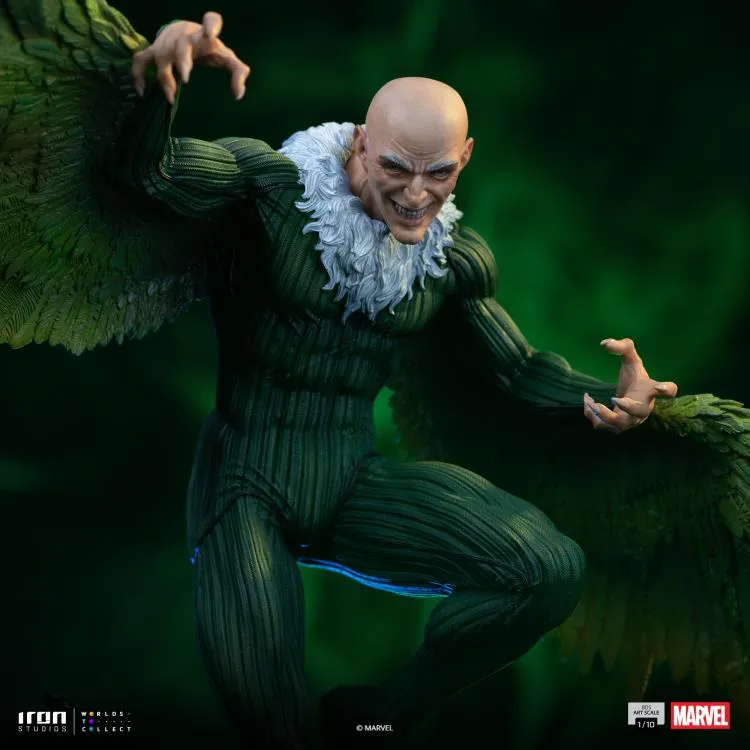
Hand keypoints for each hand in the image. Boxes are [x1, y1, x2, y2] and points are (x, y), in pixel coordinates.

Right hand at [131, 12, 250, 103]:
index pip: (211, 21)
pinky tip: (142, 92)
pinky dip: (138, 75)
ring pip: (160, 58)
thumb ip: (238, 72)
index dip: (211, 25)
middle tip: (185, 80)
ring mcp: (166, 44)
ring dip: (164, 77)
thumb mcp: (226, 58)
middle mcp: (184, 37)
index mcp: (205, 35)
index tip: (212, 34)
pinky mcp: (153, 51)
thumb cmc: (209, 48)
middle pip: (181, 46)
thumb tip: (238, 95)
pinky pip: (140, 61)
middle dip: (182, 61)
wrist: (184, 32)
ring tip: (171, 97)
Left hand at [583, 337, 677, 433]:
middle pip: (638, 415)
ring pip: (617, 426)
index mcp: (650, 390)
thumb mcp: (631, 360)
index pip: (668, 390)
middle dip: (627, 407)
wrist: (631, 396)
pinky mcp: (616, 427)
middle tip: (612, 399)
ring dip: (601, 415)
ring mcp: (630, 421)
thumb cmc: (634, 378)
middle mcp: (643, 409)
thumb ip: (623, 347)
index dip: (666, 389)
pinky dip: (592, 415)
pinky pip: (603, 426)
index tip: (659, 387)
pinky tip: (588, 401)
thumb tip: (604, 343)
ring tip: (590, 401)